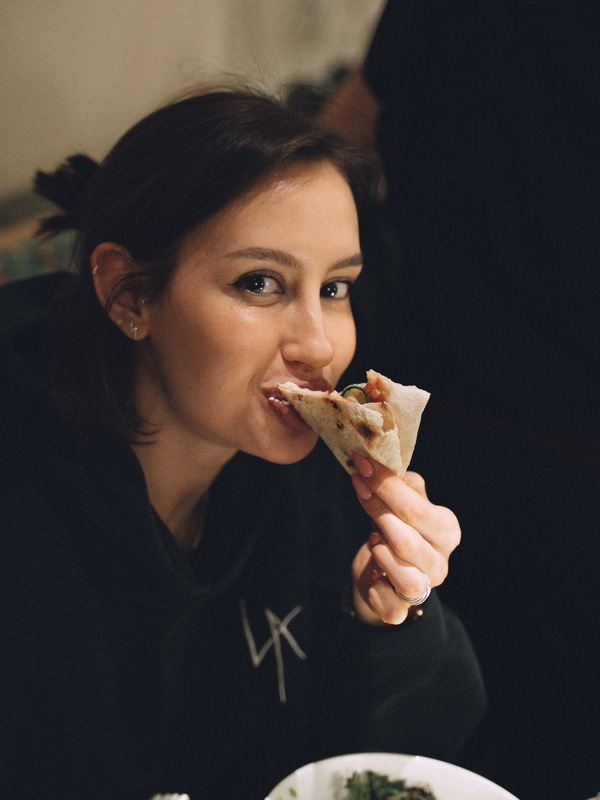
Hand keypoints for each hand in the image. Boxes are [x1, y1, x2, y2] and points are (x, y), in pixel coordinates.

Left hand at [350, 453, 459, 625]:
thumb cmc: (393, 531)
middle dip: (378, 511)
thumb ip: (403, 486)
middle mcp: (440, 563)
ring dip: (382, 555)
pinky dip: (376, 590)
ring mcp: (424, 589)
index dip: (386, 485)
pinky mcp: (401, 610)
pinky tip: (373, 574)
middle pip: (407, 540)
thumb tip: (389, 464)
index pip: (416, 508)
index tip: (360, 465)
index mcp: (446, 531)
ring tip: (373, 540)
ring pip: (407, 578)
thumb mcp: (401, 505)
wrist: (382, 573)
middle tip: (359, 489)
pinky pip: (391, 606)